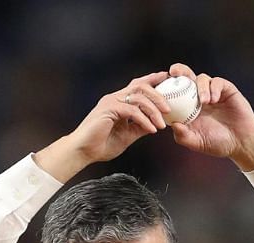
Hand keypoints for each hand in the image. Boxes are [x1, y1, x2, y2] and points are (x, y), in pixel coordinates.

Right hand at [36, 72, 176, 178]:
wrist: (84, 151)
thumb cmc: (102, 143)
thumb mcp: (128, 134)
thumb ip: (140, 127)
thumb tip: (156, 124)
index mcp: (120, 101)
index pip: (138, 85)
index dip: (152, 80)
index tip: (166, 80)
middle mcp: (115, 98)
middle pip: (140, 86)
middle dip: (158, 95)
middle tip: (169, 109)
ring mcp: (111, 102)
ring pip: (138, 97)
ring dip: (153, 110)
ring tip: (161, 124)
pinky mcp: (108, 110)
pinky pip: (131, 111)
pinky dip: (144, 120)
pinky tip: (151, 129)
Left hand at [163, 63, 253, 169]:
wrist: (241, 144)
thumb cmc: (218, 144)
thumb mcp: (197, 142)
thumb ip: (183, 136)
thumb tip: (172, 124)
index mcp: (188, 107)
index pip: (175, 90)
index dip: (167, 85)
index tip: (160, 86)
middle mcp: (199, 96)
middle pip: (186, 76)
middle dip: (179, 71)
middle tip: (173, 73)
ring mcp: (213, 92)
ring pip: (202, 78)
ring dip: (201, 87)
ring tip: (204, 102)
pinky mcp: (226, 90)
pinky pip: (217, 82)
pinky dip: (213, 88)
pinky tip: (213, 100)